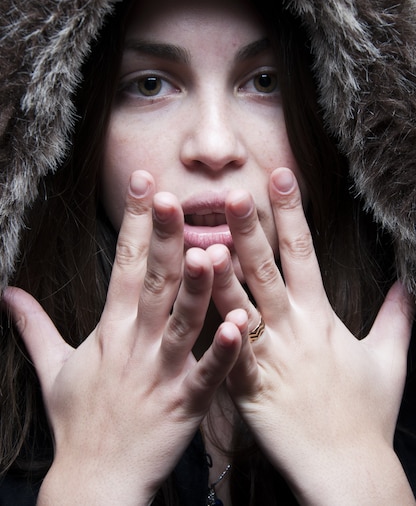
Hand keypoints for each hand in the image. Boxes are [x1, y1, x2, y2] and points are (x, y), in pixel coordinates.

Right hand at [3, 170, 243, 505]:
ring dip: (197, 287)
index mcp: (110, 329)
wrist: (94, 482)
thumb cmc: (78, 421)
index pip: (123, 264)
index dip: (133, 222)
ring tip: (212, 249)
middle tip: (173, 197)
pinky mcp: (185, 405)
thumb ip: (34, 325)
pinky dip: (223, 350)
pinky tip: (239, 324)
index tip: (143, 183)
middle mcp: (135, 344)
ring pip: (182, 322)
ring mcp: (161, 373)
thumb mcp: (52, 368)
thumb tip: (7, 294)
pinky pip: (207, 375)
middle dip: (164, 238)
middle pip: (154, 283)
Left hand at [208, 167, 414, 504]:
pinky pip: (228, 358)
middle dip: (250, 230)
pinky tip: (197, 312)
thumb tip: (409, 285)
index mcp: (321, 317)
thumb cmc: (366, 414)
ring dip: (220, 275)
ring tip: (200, 243)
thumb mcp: (389, 359)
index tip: (279, 176)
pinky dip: (215, 335)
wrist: (349, 470)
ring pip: (240, 308)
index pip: (304, 252)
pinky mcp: (250, 390)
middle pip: (268, 271)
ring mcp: (271, 359)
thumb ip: (397, 317)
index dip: (292, 213)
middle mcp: (293, 330)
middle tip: (231, 193)